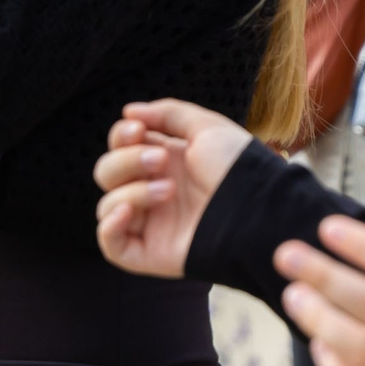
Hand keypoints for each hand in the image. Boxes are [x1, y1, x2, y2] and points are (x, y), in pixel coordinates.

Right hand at [93, 98, 254, 278]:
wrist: (258, 210)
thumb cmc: (239, 169)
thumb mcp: (206, 128)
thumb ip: (167, 113)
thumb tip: (128, 112)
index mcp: (164, 161)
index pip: (120, 147)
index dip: (121, 136)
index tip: (137, 130)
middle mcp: (152, 190)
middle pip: (107, 173)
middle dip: (127, 161)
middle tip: (162, 161)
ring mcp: (150, 223)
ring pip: (106, 205)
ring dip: (131, 191)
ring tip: (169, 191)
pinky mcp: (150, 253)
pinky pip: (112, 246)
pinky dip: (109, 227)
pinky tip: (127, 211)